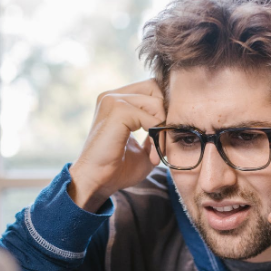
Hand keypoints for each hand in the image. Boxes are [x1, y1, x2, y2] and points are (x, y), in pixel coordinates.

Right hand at [68, 79, 163, 211]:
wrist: (97, 182)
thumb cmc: (118, 168)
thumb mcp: (144, 147)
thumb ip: (156, 130)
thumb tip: (173, 121)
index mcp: (116, 100)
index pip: (152, 88)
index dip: (164, 110)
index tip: (163, 137)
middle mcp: (112, 95)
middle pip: (156, 88)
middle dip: (165, 115)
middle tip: (163, 142)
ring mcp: (113, 100)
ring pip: (156, 103)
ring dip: (163, 130)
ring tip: (157, 152)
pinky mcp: (118, 110)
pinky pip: (152, 118)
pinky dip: (157, 138)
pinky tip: (152, 156)